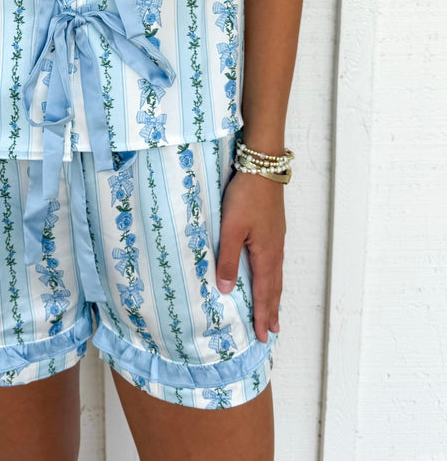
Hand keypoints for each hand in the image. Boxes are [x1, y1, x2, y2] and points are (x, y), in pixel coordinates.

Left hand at [215, 169, 284, 342]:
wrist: (263, 167)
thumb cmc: (246, 197)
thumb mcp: (231, 228)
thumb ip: (228, 259)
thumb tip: (227, 290)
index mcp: (266, 255)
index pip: (263, 293)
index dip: (261, 315)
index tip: (262, 336)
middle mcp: (275, 251)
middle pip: (274, 287)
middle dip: (271, 310)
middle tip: (271, 331)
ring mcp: (277, 239)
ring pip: (276, 275)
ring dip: (274, 295)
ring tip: (273, 311)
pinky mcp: (274, 229)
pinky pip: (275, 263)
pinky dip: (273, 278)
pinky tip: (269, 274)